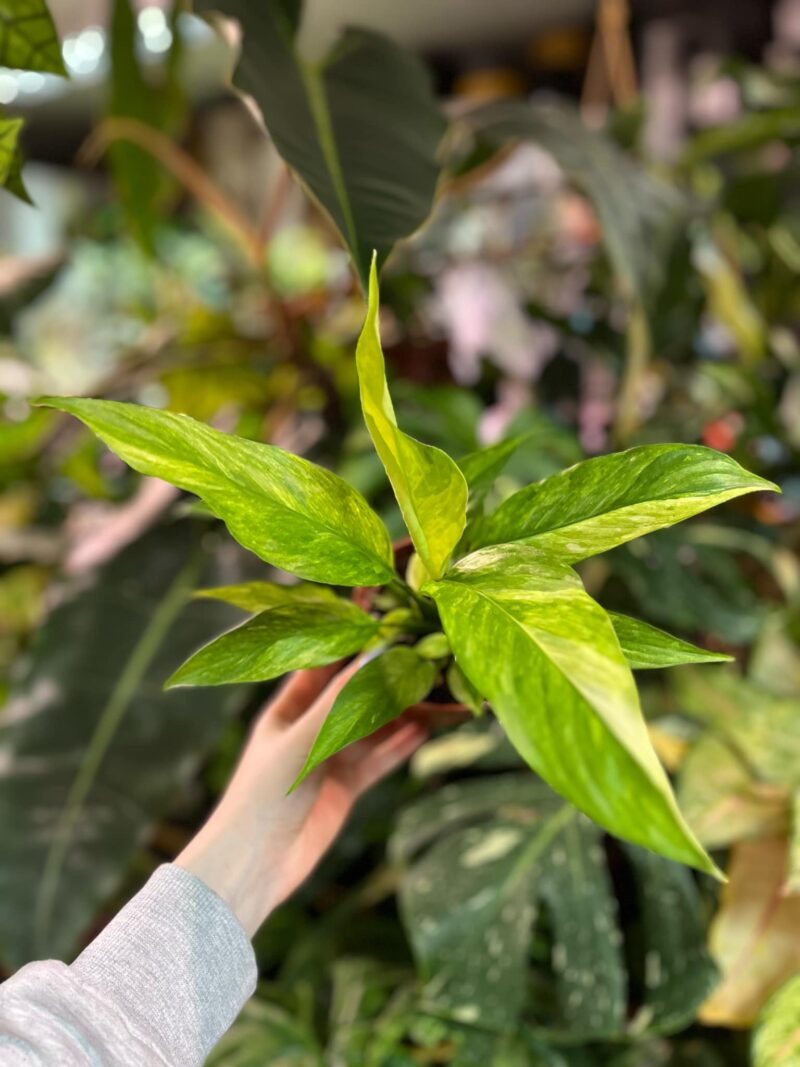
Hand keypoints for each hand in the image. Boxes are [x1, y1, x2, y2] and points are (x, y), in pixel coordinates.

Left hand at [175, 660, 426, 935]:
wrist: (253, 867)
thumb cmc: (261, 796)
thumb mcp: (301, 741)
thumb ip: (339, 701)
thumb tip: (376, 655)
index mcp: (287, 707)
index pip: (323, 660)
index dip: (350, 635)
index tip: (381, 606)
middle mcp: (311, 727)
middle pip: (356, 692)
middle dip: (386, 673)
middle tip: (423, 650)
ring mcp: (329, 757)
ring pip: (374, 725)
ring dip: (401, 710)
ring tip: (436, 689)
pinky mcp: (345, 786)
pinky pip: (379, 758)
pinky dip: (401, 744)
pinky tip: (426, 728)